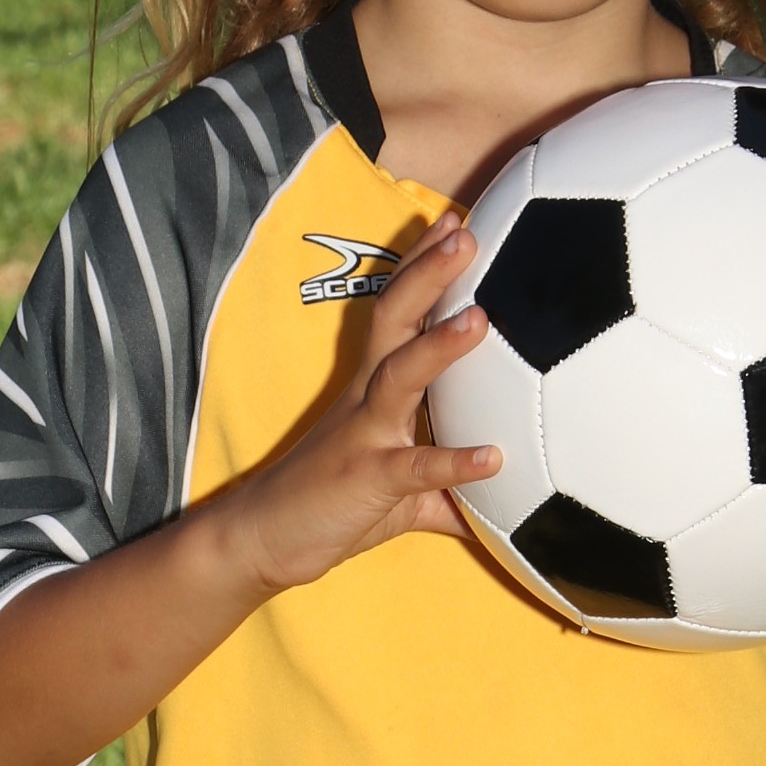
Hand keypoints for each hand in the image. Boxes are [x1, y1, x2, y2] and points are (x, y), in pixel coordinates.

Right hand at [222, 216, 499, 595]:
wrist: (262, 540)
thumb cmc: (331, 507)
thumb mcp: (402, 496)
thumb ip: (450, 492)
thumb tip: (503, 507)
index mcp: (375, 390)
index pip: (401, 313)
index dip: (425, 267)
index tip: (456, 224)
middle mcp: (368, 399)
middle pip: (396, 320)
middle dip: (429, 275)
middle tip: (467, 235)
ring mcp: (365, 435)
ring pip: (400, 377)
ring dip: (439, 347)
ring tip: (480, 318)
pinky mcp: (366, 478)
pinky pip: (413, 467)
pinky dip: (453, 462)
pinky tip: (492, 459)